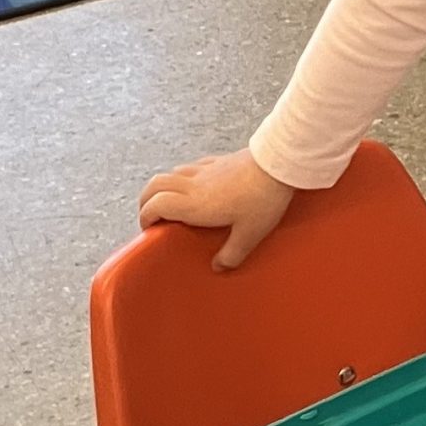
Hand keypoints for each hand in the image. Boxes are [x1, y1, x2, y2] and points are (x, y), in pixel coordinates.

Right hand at [138, 148, 296, 269]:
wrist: (280, 163)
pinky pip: (193, 165)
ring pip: (172, 172)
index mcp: (194, 204)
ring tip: (175, 201)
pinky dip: (186, 176)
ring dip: (165, 187)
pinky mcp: (221, 159)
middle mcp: (193, 184)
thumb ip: (233, 253)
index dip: (145, 216)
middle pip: (154, 184)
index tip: (150, 229)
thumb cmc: (264, 198)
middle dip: (146, 200)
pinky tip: (200, 184)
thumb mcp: (250, 233)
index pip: (154, 205)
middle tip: (153, 215)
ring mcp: (206, 168)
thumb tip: (219, 267)